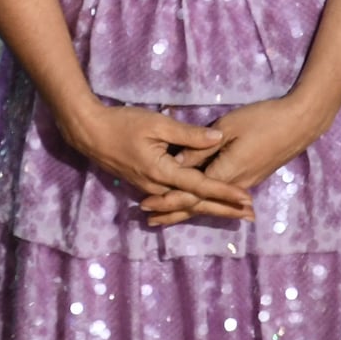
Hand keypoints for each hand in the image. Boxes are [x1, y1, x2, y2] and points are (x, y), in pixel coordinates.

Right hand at [62, 104, 253, 225]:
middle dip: (224, 209)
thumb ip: (188, 134)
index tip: (247, 198)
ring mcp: (150, 189)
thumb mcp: (157, 124)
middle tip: (251, 215)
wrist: (89, 133)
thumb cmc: (122, 124)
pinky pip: (173, 199)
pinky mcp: (145, 185)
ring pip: (185, 203)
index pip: (201, 185)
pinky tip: (204, 206)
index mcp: (162, 172)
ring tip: (235, 213)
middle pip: (196, 202)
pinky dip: (192, 203)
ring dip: (211, 208)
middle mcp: (157, 187)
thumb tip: (218, 138)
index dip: (225, 192)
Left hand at [150, 96, 330, 227]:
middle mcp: (236, 185)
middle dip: (174, 212)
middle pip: (200, 204)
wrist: (300, 123)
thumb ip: (201, 147)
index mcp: (227, 171)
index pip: (191, 192)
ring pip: (211, 203)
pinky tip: (198, 206)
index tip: (147, 205)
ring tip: (165, 218)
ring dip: (188, 210)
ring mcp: (246, 183)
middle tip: (149, 219)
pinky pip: (222, 197)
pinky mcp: (251, 177)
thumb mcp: (228, 127)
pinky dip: (205, 203)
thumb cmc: (263, 119)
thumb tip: (176, 162)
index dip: (168, 200)